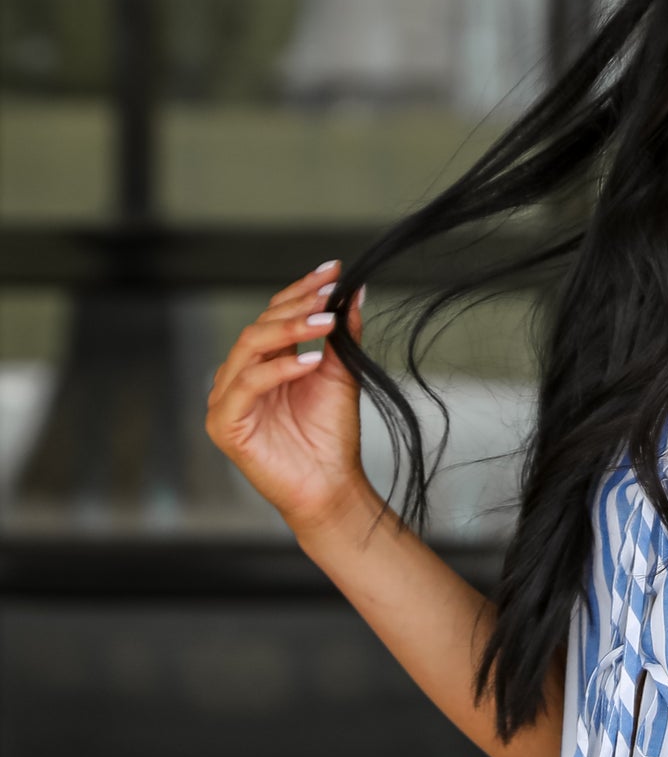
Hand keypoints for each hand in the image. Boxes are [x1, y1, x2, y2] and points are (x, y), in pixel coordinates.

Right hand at [205, 260, 372, 536]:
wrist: (330, 486)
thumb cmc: (330, 437)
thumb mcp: (340, 375)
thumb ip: (342, 335)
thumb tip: (354, 292)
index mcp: (263, 362)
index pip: (274, 314)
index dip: (301, 290)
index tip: (333, 270)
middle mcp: (239, 376)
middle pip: (259, 327)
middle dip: (296, 306)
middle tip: (329, 293)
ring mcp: (227, 399)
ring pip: (249, 348)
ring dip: (289, 330)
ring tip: (325, 323)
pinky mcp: (224, 424)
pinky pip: (246, 386)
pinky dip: (277, 369)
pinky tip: (308, 361)